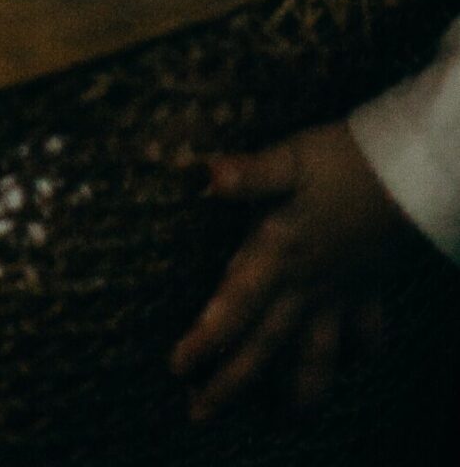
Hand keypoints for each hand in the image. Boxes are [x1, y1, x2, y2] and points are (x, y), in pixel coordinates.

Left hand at [169, 122, 418, 419]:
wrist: (404, 169)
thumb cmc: (339, 161)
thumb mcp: (287, 160)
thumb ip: (246, 174)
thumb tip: (199, 174)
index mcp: (279, 255)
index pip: (235, 307)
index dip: (206, 340)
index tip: (178, 366)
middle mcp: (306, 285)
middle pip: (266, 346)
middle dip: (231, 384)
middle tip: (199, 413)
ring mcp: (340, 293)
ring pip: (319, 357)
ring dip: (299, 393)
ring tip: (283, 422)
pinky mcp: (367, 289)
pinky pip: (366, 336)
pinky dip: (358, 355)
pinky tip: (350, 367)